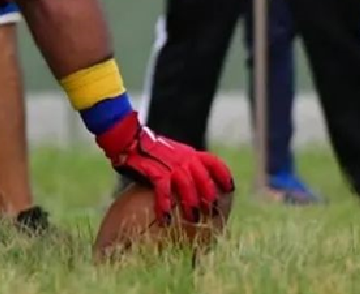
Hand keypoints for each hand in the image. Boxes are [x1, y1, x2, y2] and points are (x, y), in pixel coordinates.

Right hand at [97, 114, 234, 220]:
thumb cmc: (150, 150)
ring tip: (193, 220)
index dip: (224, 175)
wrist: (129, 138)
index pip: (214, 162)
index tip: (230, 189)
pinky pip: (164, 190)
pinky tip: (166, 219)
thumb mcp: (174, 154)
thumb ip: (185, 165)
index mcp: (190, 153)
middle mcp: (184, 158)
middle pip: (204, 178)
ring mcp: (171, 164)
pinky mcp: (155, 170)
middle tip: (213, 214)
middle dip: (210, 197)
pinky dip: (166, 205)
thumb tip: (194, 184)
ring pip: (188, 186)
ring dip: (191, 204)